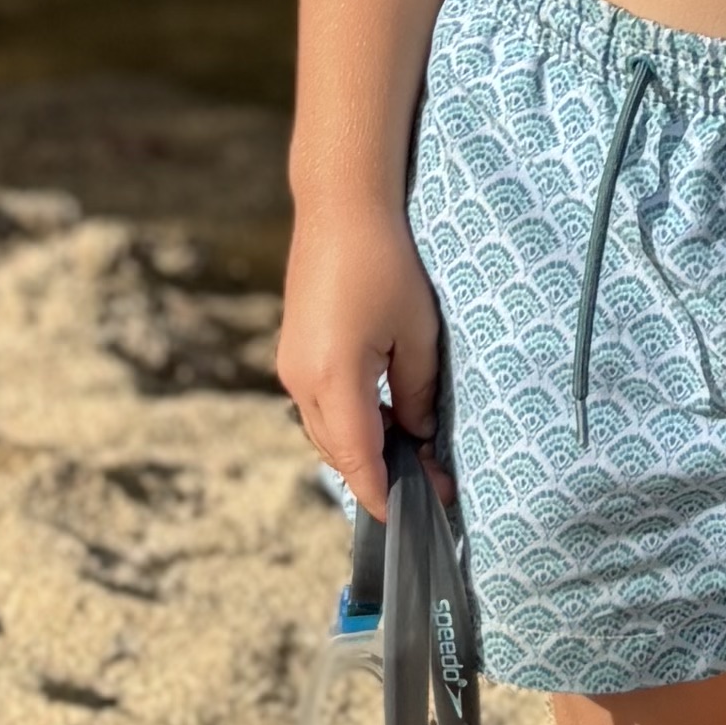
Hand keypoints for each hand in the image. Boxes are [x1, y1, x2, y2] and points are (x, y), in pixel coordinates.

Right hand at [276, 204, 444, 516]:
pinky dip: (351, 420)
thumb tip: (419, 434)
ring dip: (365, 446)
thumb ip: (418, 393)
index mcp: (334, 381)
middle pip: (340, 452)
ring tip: (414, 448)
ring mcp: (292, 366)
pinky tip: (386, 412)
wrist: (340, 206)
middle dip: (381, 474)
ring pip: (328, 430)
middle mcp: (302, 381)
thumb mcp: (418, 333)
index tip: (416, 517)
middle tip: (433, 479)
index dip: (385, 495)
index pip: (360, 461)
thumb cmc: (387, 262)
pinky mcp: (295, 351)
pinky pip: (321, 404)